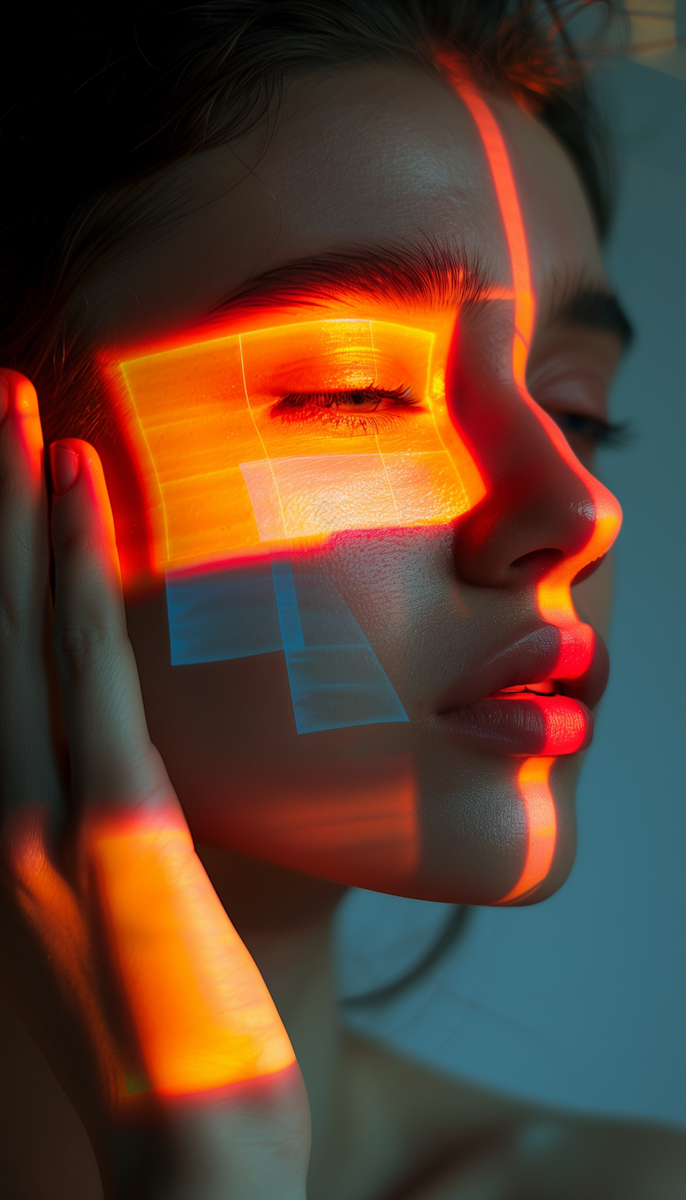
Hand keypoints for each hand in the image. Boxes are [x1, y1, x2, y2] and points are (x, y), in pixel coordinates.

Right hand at [0, 369, 309, 1197]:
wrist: (188, 1153)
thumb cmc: (164, 1041)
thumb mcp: (113, 918)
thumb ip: (96, 832)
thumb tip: (113, 765)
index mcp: (2, 825)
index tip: (1, 494)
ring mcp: (41, 810)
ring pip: (18, 625)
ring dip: (16, 508)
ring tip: (17, 408)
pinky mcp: (109, 821)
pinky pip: (90, 667)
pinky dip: (77, 568)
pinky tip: (79, 485)